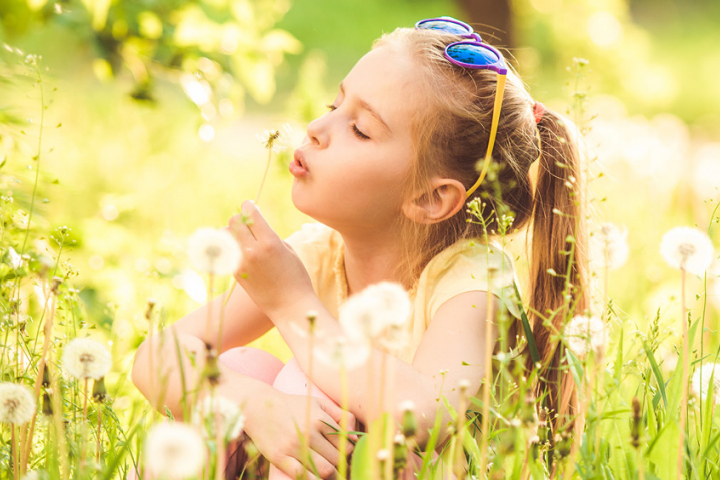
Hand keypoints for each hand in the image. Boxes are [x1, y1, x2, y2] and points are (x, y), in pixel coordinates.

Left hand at [227, 200, 314, 316]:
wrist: (289, 306)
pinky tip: (241, 250)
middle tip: (249, 224)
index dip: (249, 206)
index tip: (250, 206)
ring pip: (225, 235)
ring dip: (232, 232)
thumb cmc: (296, 277)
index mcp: (269, 242)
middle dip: (241, 219)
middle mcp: (252, 251)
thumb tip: (254, 226)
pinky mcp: (235, 272)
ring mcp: (241, 263)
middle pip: (234, 221)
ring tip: (244, 238)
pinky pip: (226, 251)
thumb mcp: (288, 250)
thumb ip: (269, 235)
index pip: (251, 213)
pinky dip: (231, 246)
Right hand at [243, 390, 356, 478]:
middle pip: (336, 458)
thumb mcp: (318, 403)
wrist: (259, 407)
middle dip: (342, 466)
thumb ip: (340, 416)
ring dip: (332, 476)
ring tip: (333, 475)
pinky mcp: (279, 458)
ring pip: (324, 470)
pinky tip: (316, 478)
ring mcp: (293, 446)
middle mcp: (308, 433)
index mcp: (319, 419)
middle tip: (341, 468)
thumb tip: (355, 437)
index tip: (346, 456)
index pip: (345, 444)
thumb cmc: (293, 405)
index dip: (349, 453)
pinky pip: (302, 476)